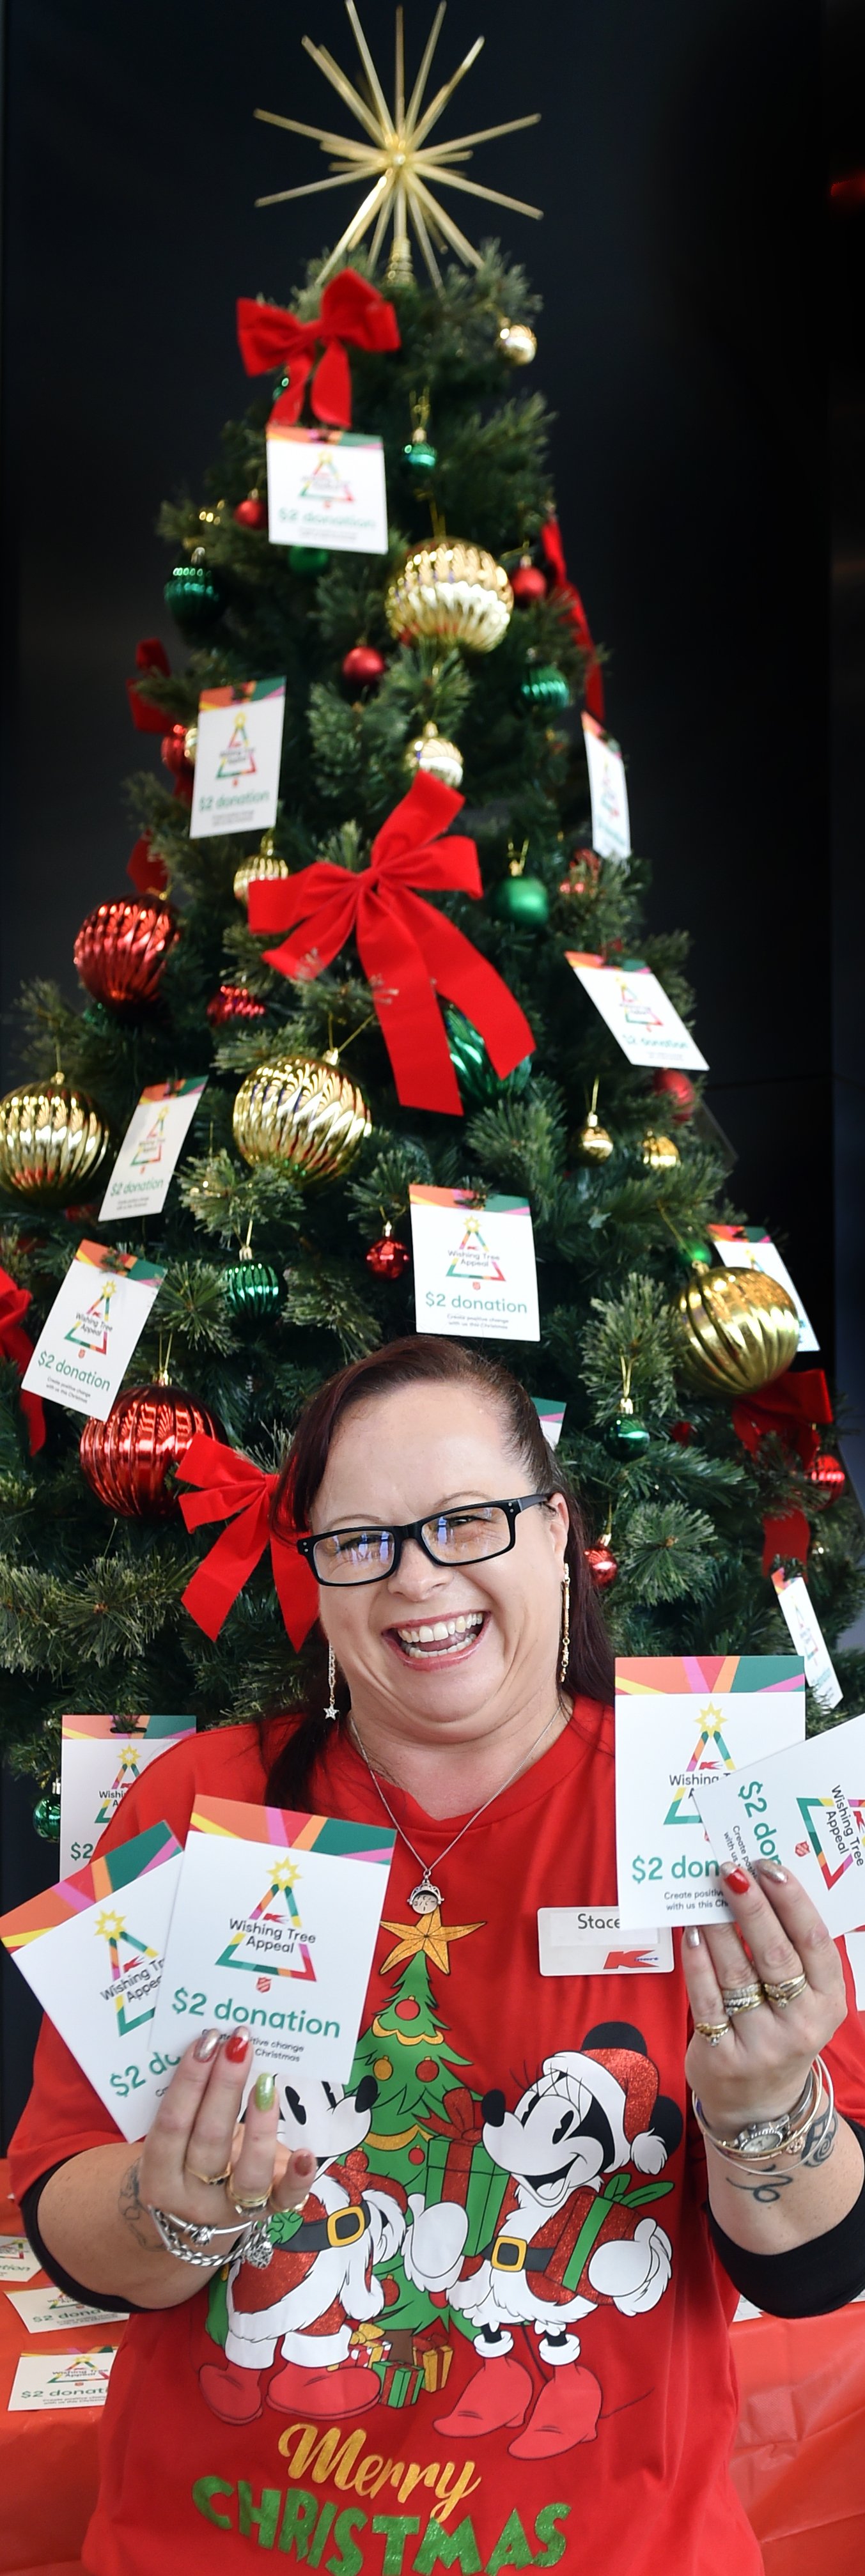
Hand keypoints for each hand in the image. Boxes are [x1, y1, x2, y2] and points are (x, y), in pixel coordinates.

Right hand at [135, 2030, 314, 2241]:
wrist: (199, 2213)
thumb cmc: (186, 2157)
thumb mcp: (176, 2139)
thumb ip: (189, 2104)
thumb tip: (215, 2046)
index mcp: (159, 2175)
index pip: (171, 2125)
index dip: (187, 2082)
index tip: (206, 2041)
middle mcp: (192, 2196)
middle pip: (209, 2141)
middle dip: (224, 2087)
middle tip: (238, 2044)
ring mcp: (231, 2209)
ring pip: (248, 2172)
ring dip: (260, 2125)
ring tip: (267, 2083)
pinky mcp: (268, 2212)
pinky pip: (284, 2199)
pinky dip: (297, 2177)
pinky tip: (306, 2153)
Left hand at [682, 1858, 846, 2131]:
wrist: (759, 2103)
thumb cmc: (782, 2028)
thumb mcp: (805, 1998)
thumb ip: (792, 1951)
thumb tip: (760, 1885)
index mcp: (828, 2000)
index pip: (815, 1942)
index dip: (792, 1901)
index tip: (768, 1867)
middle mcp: (800, 2024)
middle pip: (775, 1955)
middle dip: (751, 1907)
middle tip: (730, 1870)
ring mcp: (762, 2044)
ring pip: (737, 1974)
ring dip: (718, 1928)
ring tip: (704, 1894)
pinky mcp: (723, 2057)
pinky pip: (706, 2000)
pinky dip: (697, 1963)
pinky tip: (691, 1935)